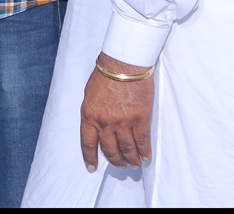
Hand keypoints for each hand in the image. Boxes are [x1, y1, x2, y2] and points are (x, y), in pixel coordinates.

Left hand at [79, 53, 153, 170]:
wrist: (123, 64)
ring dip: (131, 158)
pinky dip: (144, 151)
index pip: (88, 143)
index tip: (92, 168)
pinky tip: (145, 157)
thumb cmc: (106, 75)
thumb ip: (93, 113)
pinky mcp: (140, 119)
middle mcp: (104, 123)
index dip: (90, 158)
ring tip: (134, 164)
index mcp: (89, 116)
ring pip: (127, 148)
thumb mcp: (90, 95)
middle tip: (121, 166)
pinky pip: (142, 141)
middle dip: (116, 160)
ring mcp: (123, 122)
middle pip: (110, 149)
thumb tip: (98, 127)